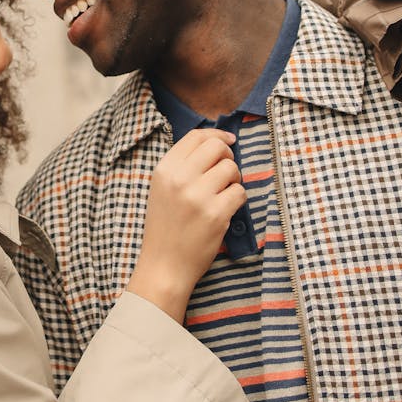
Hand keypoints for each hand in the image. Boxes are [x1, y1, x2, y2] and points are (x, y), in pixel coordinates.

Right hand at [126, 128, 244, 322]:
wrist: (164, 265)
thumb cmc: (166, 228)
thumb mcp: (162, 189)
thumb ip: (182, 167)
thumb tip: (216, 144)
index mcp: (164, 170)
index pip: (196, 136)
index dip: (217, 135)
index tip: (229, 141)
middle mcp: (179, 179)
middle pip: (217, 147)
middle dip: (228, 156)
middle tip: (227, 172)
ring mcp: (198, 196)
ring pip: (231, 169)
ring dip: (234, 181)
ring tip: (223, 195)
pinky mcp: (216, 214)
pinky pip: (240, 193)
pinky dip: (238, 200)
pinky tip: (227, 210)